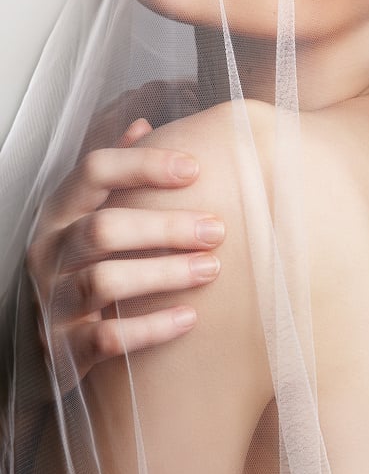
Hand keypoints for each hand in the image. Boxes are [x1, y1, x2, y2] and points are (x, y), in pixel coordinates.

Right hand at [25, 118, 225, 389]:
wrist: (46, 341)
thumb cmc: (80, 262)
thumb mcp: (86, 213)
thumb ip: (114, 173)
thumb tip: (142, 124)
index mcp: (59, 211)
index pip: (94, 170)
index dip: (144, 165)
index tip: (196, 169)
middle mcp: (48, 252)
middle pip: (104, 229)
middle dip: (166, 227)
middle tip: (217, 230)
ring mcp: (51, 301)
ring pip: (105, 282)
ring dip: (165, 274)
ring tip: (211, 268)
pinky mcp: (62, 348)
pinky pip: (107, 339)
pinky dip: (151, 328)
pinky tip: (190, 318)